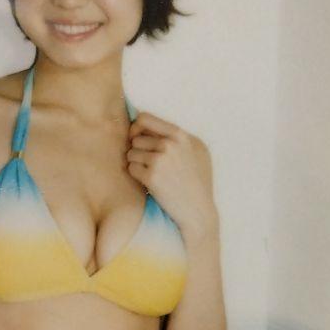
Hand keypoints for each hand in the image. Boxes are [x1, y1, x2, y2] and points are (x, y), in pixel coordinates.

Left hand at [127, 111, 217, 243]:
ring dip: (135, 163)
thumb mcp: (197, 152)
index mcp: (181, 135)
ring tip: (150, 174)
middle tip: (147, 164)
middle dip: (137, 151)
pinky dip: (135, 175)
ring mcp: (161, 159)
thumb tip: (147, 124)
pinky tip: (148, 183)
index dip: (135, 128)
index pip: (144, 118)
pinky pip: (130, 168)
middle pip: (135, 138)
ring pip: (131, 153)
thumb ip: (177, 137)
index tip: (135, 138)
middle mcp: (171, 144)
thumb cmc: (198, 182)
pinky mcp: (152, 176)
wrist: (198, 210)